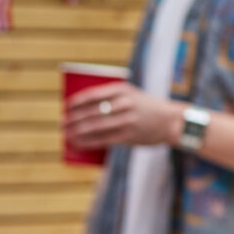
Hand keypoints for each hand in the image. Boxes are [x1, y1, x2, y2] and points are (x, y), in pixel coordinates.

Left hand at [62, 82, 179, 149]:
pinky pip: (103, 139)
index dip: (77, 101)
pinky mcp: (129, 135)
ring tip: (66, 135)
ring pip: (95, 127)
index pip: (94, 94)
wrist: (172, 120)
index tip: (66, 106)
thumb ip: (110, 100)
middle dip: (73, 119)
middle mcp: (124, 103)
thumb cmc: (145, 107)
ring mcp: (127, 120)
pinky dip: (88, 142)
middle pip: (92, 112)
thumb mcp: (131, 95)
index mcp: (123, 89)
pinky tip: (78, 144)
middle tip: (62, 123)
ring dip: (77, 132)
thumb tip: (82, 112)